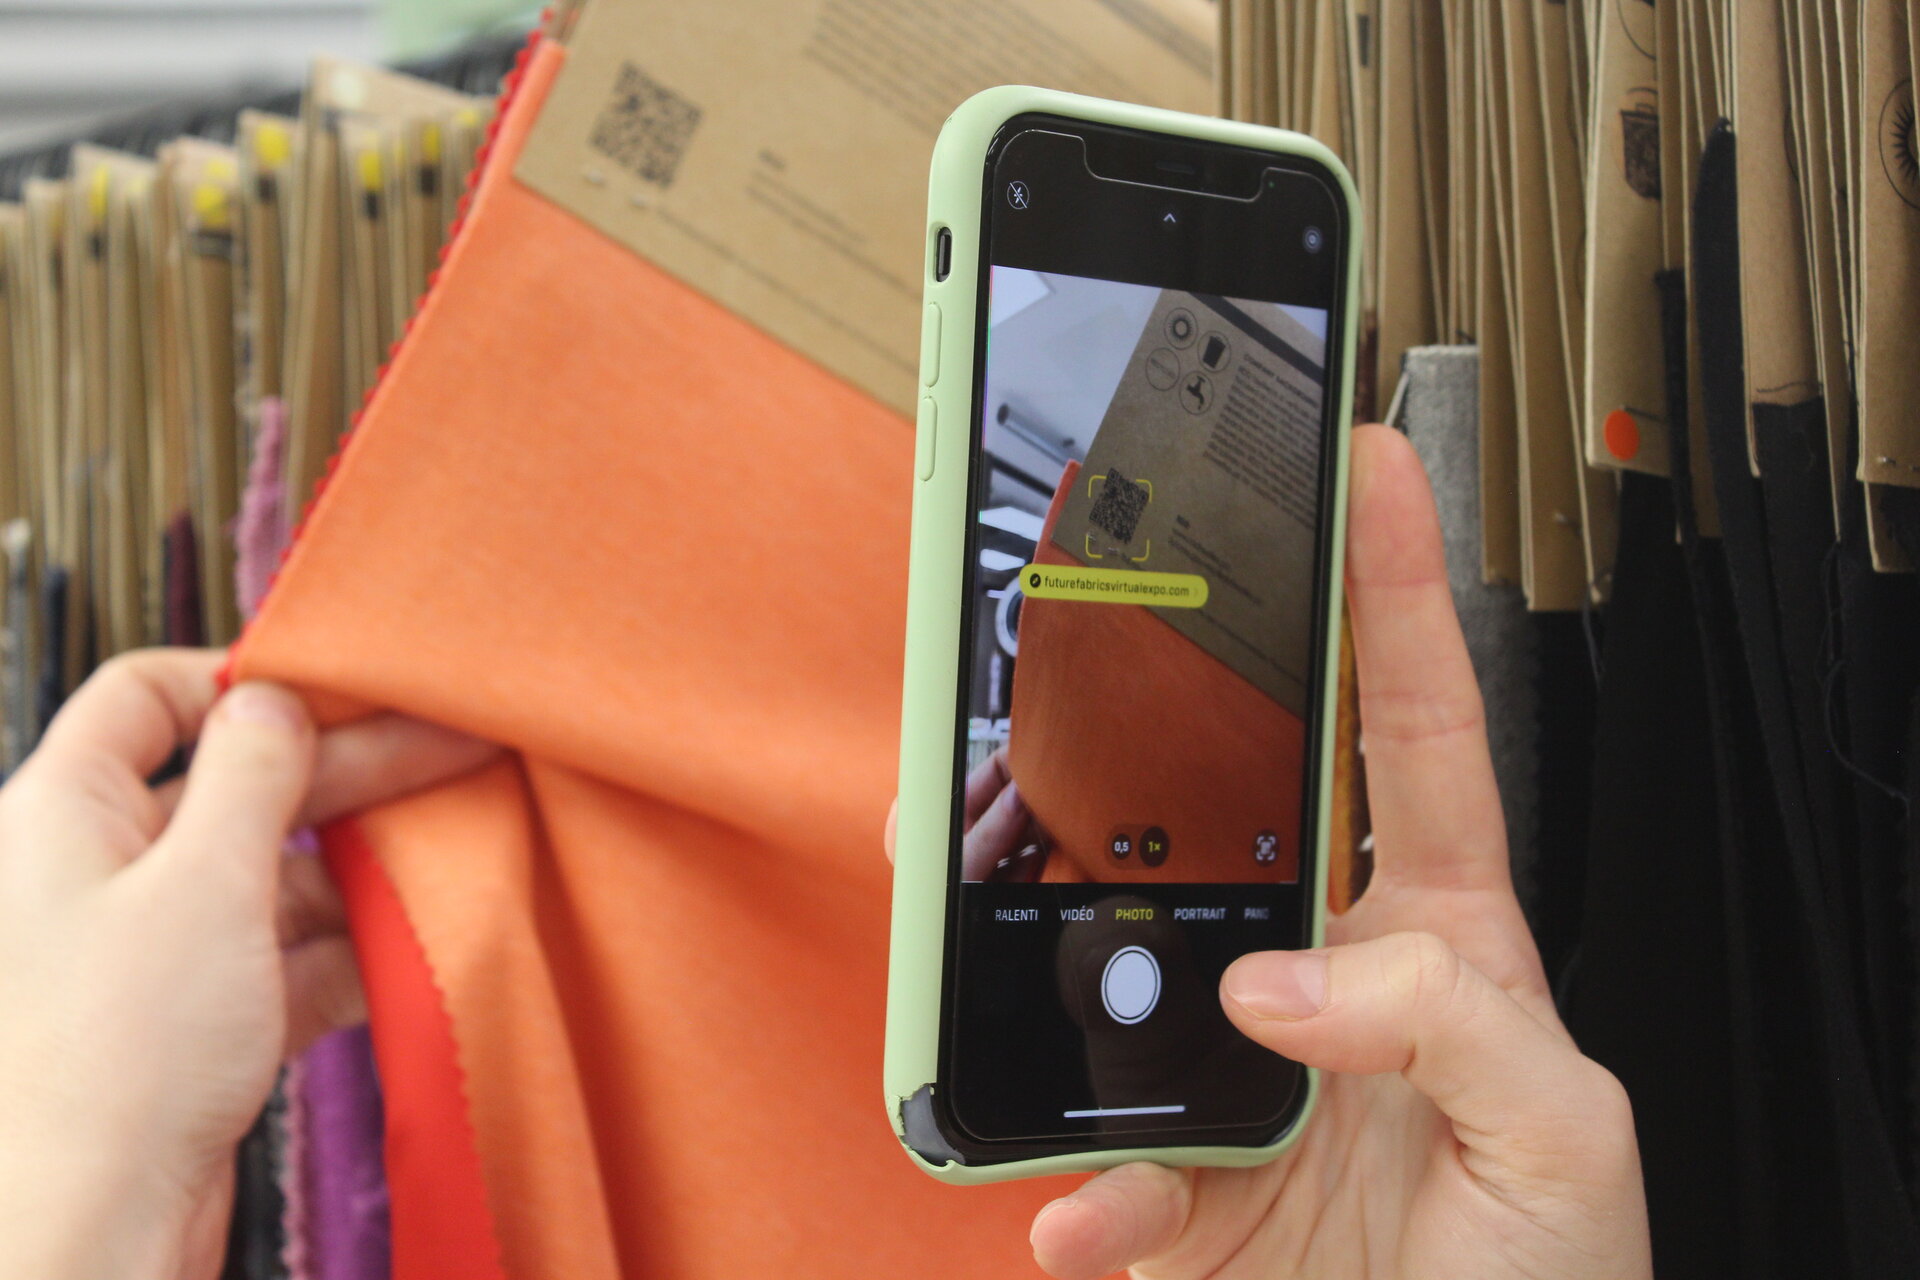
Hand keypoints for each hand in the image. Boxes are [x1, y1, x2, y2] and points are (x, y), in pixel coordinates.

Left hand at [0, 650, 498, 1279]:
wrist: (85, 1236)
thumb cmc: (115, 1055)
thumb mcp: (203, 882)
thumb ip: (251, 775)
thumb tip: (275, 700)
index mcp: (66, 811)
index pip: (148, 696)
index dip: (243, 679)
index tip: (346, 684)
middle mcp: (104, 870)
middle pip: (238, 782)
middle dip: (350, 764)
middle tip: (460, 744)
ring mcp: (156, 949)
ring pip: (274, 872)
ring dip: (363, 859)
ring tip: (463, 837)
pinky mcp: (199, 1022)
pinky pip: (289, 956)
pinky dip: (353, 943)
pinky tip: (425, 930)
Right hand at [889, 426, 1649, 1278]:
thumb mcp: (1564, 1130)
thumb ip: (1449, 1019)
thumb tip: (1280, 983)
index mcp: (1442, 943)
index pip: (1415, 737)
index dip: (1397, 600)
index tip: (1371, 478)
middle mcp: (1323, 988)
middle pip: (1217, 822)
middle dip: (1148, 729)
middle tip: (1085, 648)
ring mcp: (1238, 1080)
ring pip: (1116, 965)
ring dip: (1039, 935)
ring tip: (981, 889)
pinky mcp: (1177, 1189)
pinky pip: (1094, 1163)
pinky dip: (1073, 1186)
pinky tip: (1079, 1209)